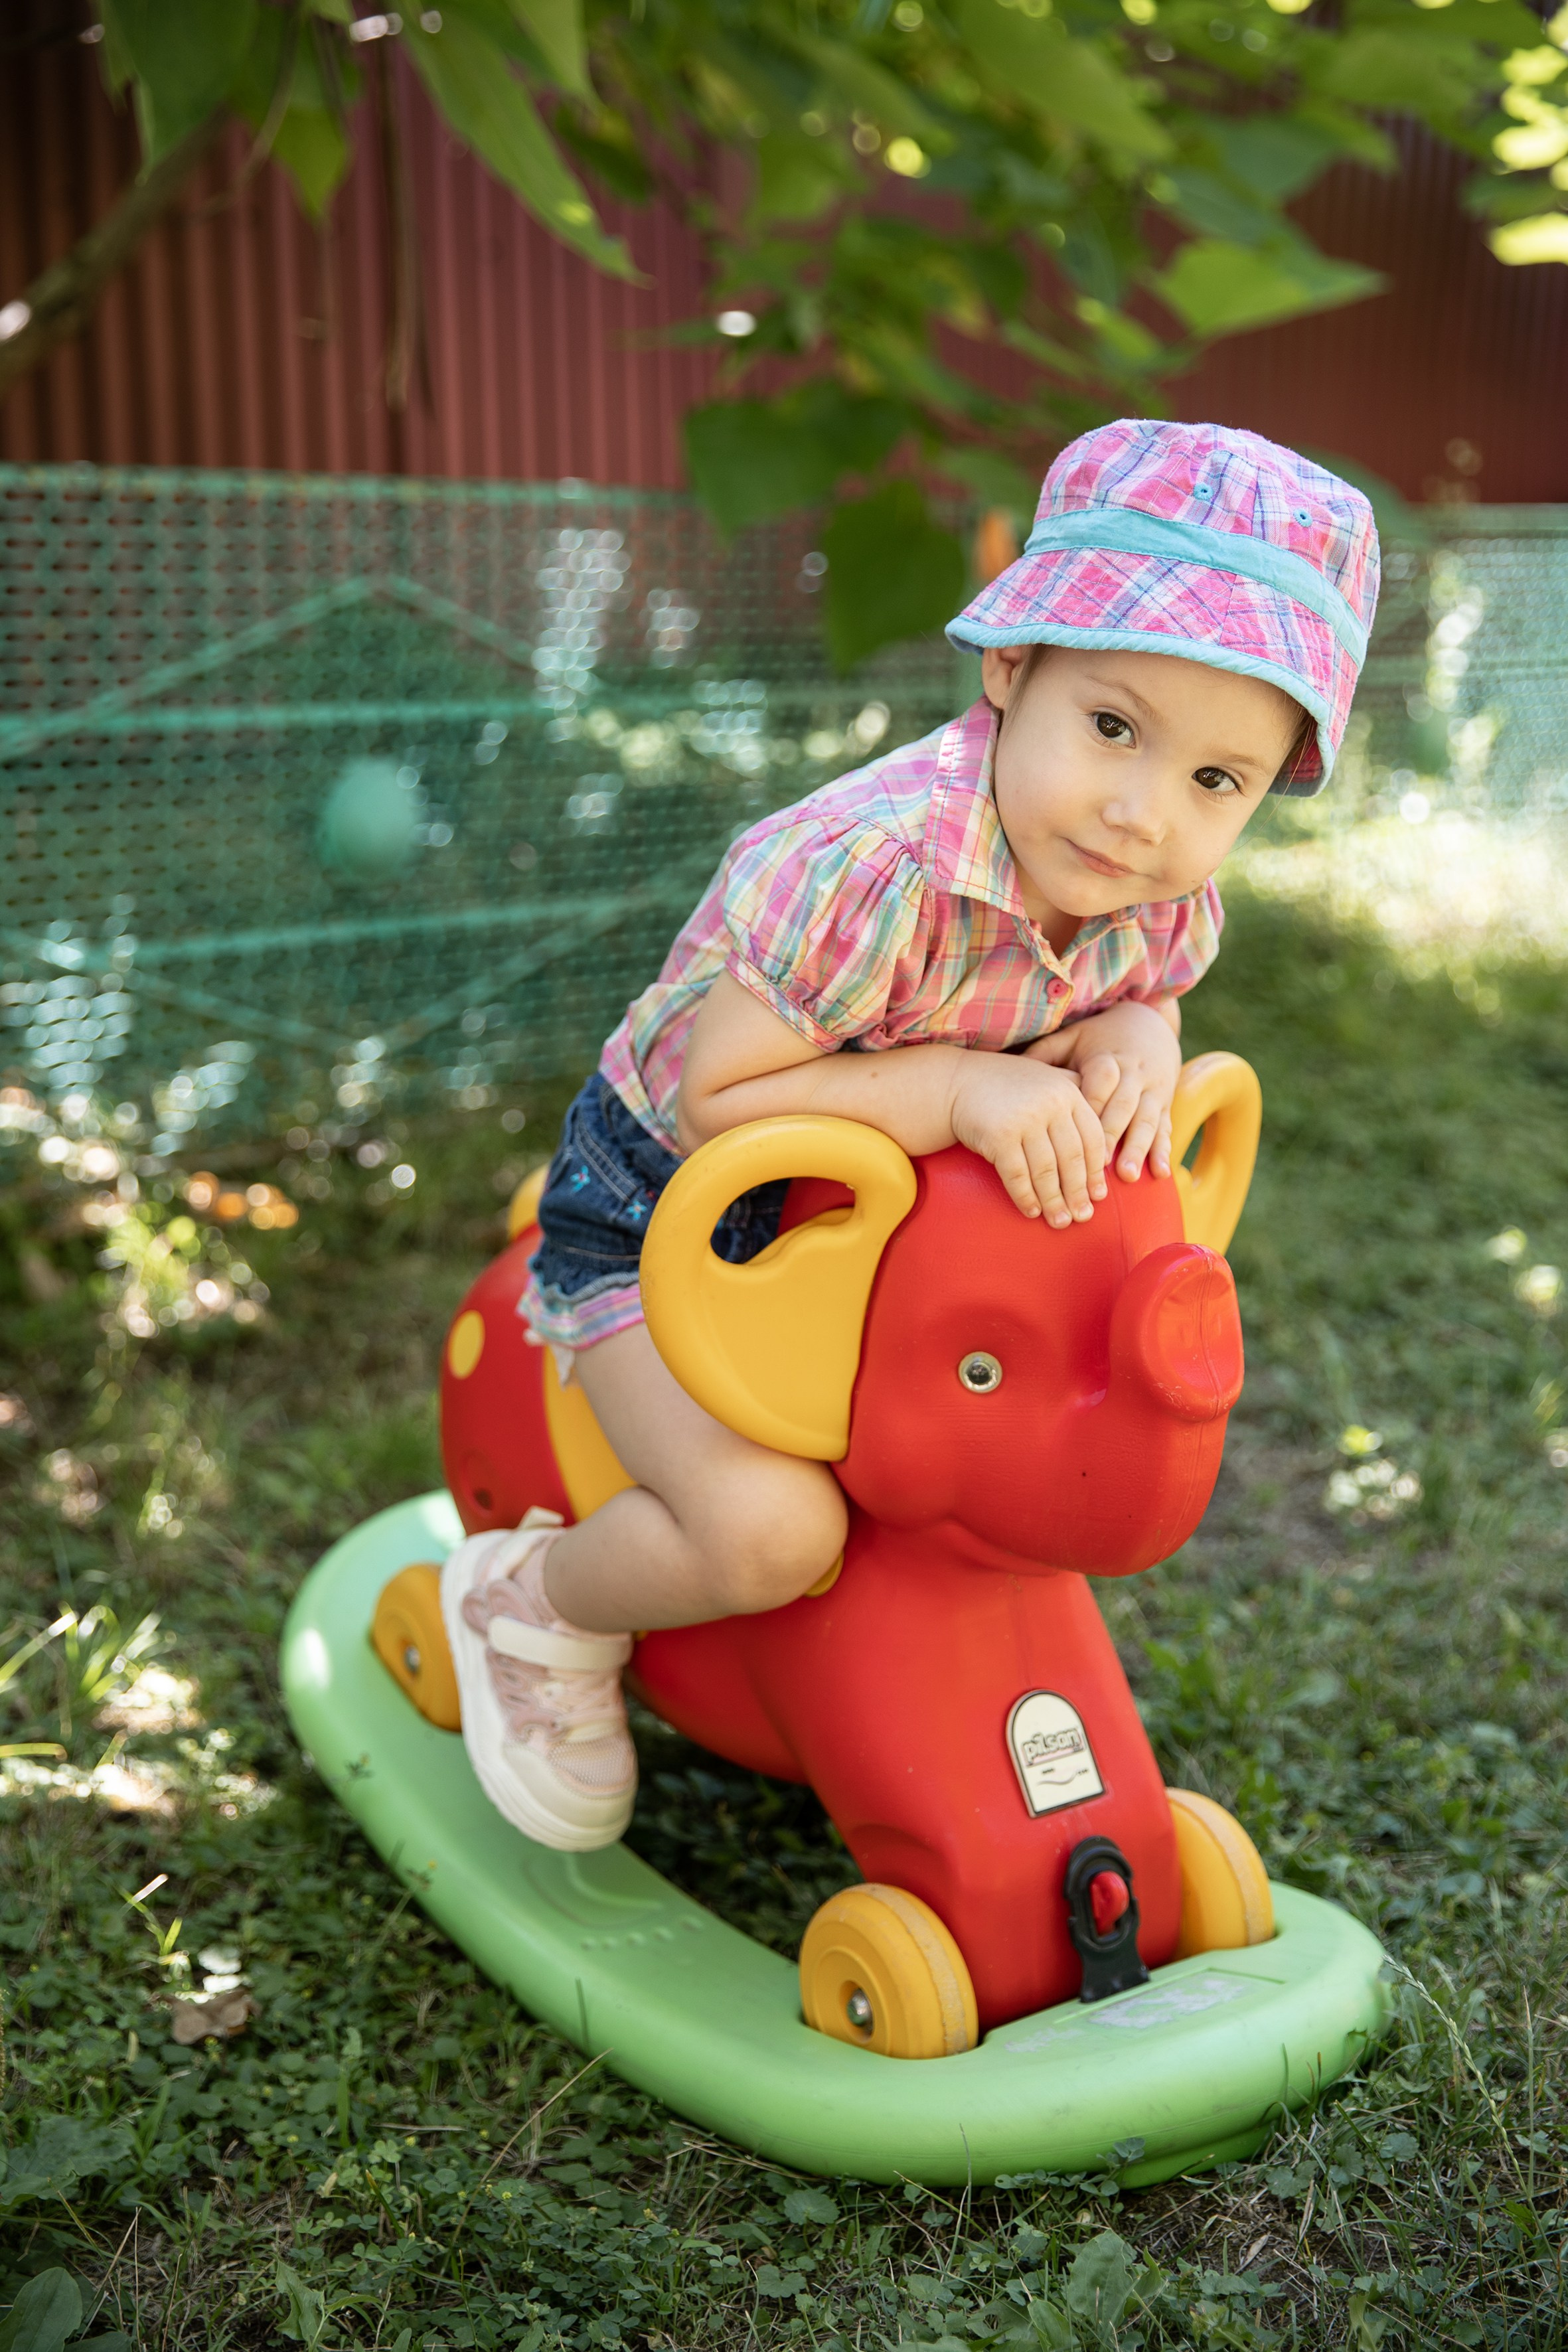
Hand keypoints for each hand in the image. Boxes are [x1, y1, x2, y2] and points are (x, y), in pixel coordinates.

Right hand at [947, 1053, 1107, 1226]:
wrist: (956, 1081)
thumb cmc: (1006, 1088)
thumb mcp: (1046, 1083)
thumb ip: (1075, 1104)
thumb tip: (1105, 1152)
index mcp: (1068, 1091)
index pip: (1092, 1138)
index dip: (1096, 1171)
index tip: (1098, 1196)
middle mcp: (1050, 1103)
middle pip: (1072, 1158)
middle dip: (1078, 1192)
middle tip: (1082, 1217)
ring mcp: (1024, 1119)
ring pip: (1046, 1171)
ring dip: (1054, 1201)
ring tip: (1059, 1222)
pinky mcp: (998, 1136)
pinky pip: (1017, 1175)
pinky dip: (1026, 1197)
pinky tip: (1032, 1211)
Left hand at [1024, 1001, 1181, 1183]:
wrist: (1149, 1025)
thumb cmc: (1099, 1038)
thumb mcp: (1073, 1038)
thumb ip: (1046, 1052)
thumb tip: (1009, 1065)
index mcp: (1106, 1058)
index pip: (1100, 1081)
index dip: (1090, 1105)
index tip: (1073, 1131)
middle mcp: (1133, 1074)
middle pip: (1124, 1105)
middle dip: (1113, 1135)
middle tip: (1099, 1164)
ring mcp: (1153, 1090)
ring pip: (1147, 1120)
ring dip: (1138, 1148)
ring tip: (1128, 1176)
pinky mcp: (1165, 1104)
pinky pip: (1166, 1128)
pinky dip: (1164, 1150)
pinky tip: (1159, 1173)